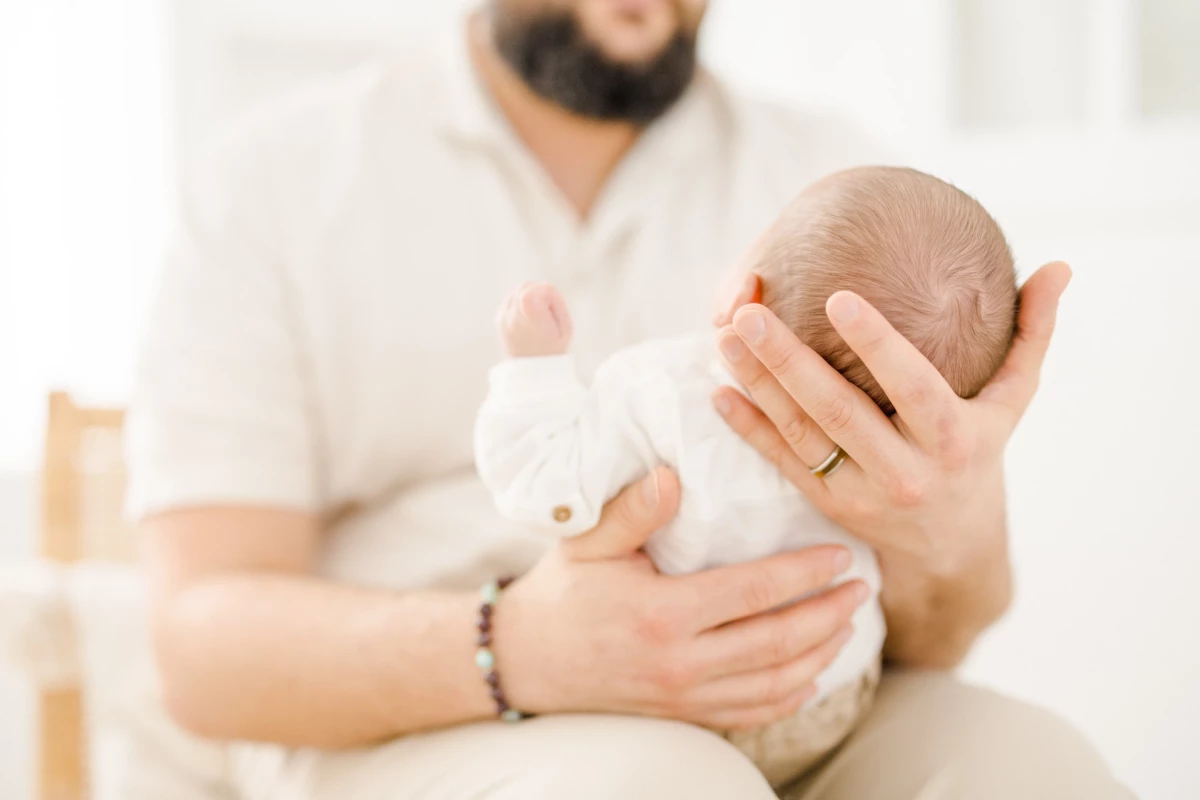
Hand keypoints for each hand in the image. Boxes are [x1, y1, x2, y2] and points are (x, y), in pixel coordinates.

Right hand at [495, 468, 867, 729]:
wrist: (529, 659)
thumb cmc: (564, 590)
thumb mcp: (588, 541)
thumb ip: (632, 509)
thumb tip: (672, 475)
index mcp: (662, 614)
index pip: (753, 591)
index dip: (804, 572)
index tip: (839, 554)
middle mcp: (680, 663)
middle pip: (778, 643)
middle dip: (829, 614)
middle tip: (862, 587)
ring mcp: (686, 696)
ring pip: (776, 683)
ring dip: (822, 654)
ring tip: (847, 622)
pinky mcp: (686, 714)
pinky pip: (754, 712)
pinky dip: (792, 693)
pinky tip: (812, 671)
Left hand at [496, 282, 573, 356]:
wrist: (532, 373)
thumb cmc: (552, 351)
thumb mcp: (565, 327)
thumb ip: (555, 302)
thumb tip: (542, 289)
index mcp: (530, 316)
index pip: (541, 288)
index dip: (552, 296)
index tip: (554, 311)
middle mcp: (512, 314)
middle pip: (527, 286)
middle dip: (539, 294)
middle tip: (546, 314)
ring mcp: (502, 316)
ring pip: (517, 291)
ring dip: (529, 297)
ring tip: (537, 317)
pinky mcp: (498, 319)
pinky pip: (510, 301)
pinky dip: (520, 304)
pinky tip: (528, 320)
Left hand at [710, 262, 1071, 663]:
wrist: (950, 546)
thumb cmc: (980, 453)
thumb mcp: (1013, 402)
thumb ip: (1033, 334)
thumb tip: (1060, 266)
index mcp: (955, 438)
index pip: (913, 387)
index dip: (877, 344)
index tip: (838, 298)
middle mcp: (906, 470)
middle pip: (839, 411)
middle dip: (789, 361)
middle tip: (748, 313)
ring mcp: (862, 493)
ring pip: (802, 436)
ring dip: (759, 386)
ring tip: (726, 336)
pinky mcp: (827, 503)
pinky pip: (783, 463)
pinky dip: (749, 428)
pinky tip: (720, 390)